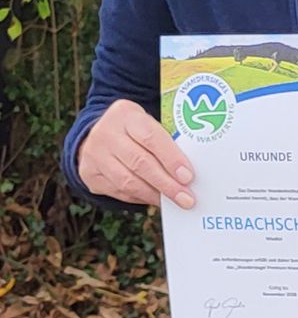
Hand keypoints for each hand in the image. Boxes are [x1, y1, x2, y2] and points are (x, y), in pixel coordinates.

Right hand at [76, 99, 195, 208]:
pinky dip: (140, 197)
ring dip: (154, 194)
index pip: (151, 137)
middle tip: (187, 198)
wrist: (101, 131)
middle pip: (139, 163)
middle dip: (166, 184)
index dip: (171, 158)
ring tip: (175, 202)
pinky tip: (156, 199)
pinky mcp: (89, 173)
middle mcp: (106, 133)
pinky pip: (118, 191)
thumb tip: (189, 172)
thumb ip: (167, 140)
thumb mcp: (150, 123)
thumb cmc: (137, 129)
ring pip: (127, 181)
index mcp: (126, 115)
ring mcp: (94, 154)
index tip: (188, 177)